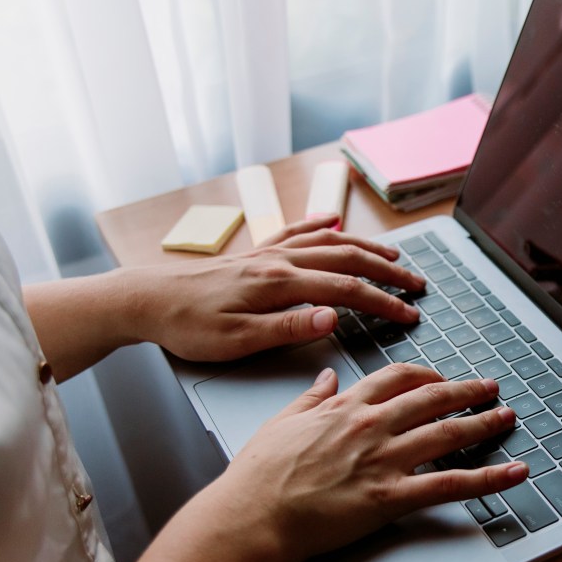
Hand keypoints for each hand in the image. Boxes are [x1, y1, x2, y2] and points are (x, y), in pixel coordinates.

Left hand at [125, 215, 425, 361]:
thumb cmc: (187, 326)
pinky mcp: (254, 252)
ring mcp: (268, 252)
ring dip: (365, 247)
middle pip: (348, 260)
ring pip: (329, 242)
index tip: (410, 314)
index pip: (348, 292)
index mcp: (280, 284)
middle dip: (388, 271)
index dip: (384, 303)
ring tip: (394, 255)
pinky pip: (295, 231)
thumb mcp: (238, 340)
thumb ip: (289, 327)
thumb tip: (333, 316)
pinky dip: (320, 225)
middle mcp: (280, 261)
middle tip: (418, 284)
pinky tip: (333, 221)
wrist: (144, 299)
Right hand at [211, 364, 528, 561]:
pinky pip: (450, 484)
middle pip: (432, 398)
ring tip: (507, 417)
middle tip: (489, 388)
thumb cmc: (259, 477)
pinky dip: (489, 478)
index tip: (440, 377)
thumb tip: (326, 377)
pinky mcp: (391, 497)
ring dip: (483, 423)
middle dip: (466, 391)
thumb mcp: (281, 422)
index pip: (396, 378)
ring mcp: (384, 460)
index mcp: (345, 408)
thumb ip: (310, 397)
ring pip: (448, 433)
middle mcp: (370, 427)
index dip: (425, 375)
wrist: (253, 516)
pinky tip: (514, 472)